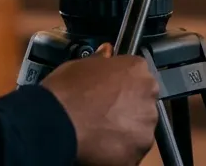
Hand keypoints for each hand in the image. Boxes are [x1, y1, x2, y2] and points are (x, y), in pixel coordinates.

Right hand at [41, 44, 158, 165]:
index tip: (113, 92)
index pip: (138, 76)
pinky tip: (101, 145)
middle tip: (106, 113)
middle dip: (128, 108)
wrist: (57, 122)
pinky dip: (120, 149)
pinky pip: (132, 150)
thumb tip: (105, 55)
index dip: (124, 85)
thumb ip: (101, 62)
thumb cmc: (67, 91)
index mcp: (137, 70)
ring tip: (101, 131)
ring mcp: (146, 125)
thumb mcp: (82, 64)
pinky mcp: (138, 150)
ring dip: (126, 129)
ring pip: (140, 128)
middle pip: (143, 103)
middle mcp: (148, 96)